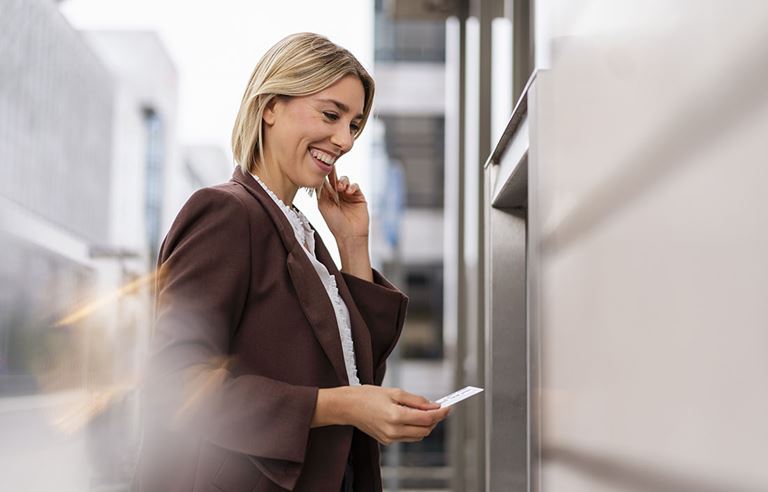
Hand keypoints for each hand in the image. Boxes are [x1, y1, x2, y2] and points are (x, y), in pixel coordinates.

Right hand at [313, 385, 451, 444]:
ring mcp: (390, 438)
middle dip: (434, 420)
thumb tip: (434, 406)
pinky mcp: (386, 441)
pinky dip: (413, 428)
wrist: (348, 406)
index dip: (440, 413)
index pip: (426, 419)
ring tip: (422, 411)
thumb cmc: (368, 396)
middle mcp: (393, 431)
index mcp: (396, 416)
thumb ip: (417, 400)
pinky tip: (410, 417)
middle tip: (437, 407)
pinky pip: (407, 437)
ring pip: (418, 436)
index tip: (448, 407)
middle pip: (425, 430)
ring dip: (424, 425)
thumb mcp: (395, 392)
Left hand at [317, 168, 368, 242]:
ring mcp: (348, 195)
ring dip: (343, 181)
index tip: (323, 166)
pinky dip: (352, 186)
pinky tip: (349, 192)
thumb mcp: (323, 206)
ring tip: (341, 188)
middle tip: (332, 170)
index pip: (325, 182)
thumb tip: (319, 177)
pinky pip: (355, 186)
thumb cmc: (335, 224)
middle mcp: (337, 195)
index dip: (324, 174)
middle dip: (334, 174)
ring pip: (345, 180)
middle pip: (335, 178)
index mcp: (327, 197)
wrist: (350, 234)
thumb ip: (321, 192)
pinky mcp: (358, 197)